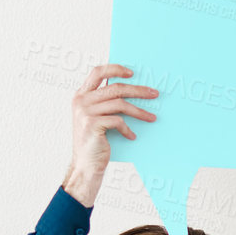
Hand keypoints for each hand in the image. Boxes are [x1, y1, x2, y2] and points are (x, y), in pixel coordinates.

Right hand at [62, 63, 157, 206]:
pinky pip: (117, 121)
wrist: (85, 165)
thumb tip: (129, 88)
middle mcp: (81, 101)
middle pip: (115, 88)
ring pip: (120, 104)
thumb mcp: (95, 117)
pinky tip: (132, 136)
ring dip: (139, 111)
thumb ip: (103, 101)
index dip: (115, 69)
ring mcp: (85, 112)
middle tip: (154, 94)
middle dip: (138, 90)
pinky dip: (127, 129)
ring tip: (152, 117)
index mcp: (80, 95)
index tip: (132, 73)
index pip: (97, 72)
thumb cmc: (93, 141)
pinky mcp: (92, 125)